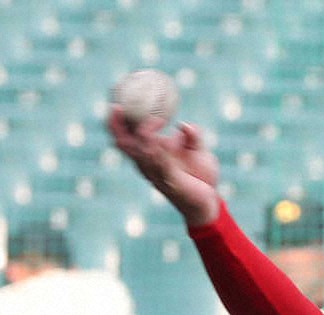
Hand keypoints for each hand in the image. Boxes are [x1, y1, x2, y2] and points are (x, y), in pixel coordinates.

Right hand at [108, 108, 219, 226]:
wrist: (208, 203)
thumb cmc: (200, 177)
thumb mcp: (198, 151)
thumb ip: (193, 136)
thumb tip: (184, 125)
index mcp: (147, 155)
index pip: (123, 137)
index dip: (115, 121)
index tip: (117, 103)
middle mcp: (146, 164)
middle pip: (122, 143)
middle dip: (115, 125)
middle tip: (117, 107)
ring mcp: (156, 173)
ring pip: (138, 151)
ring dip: (143, 133)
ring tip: (154, 119)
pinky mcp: (169, 180)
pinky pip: (158, 161)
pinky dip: (157, 147)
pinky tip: (160, 134)